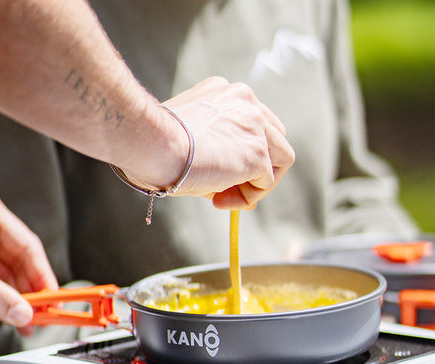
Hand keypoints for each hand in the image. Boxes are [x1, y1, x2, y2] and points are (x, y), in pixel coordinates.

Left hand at [0, 187, 57, 324]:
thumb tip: (21, 313)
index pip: (28, 247)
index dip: (43, 276)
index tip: (53, 299)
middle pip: (19, 262)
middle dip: (29, 291)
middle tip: (41, 315)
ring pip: (6, 274)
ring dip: (14, 297)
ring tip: (24, 320)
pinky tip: (7, 312)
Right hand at [159, 77, 294, 209]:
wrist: (153, 144)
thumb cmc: (159, 145)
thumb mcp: (192, 141)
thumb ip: (219, 155)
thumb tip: (235, 191)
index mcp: (228, 93)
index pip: (254, 123)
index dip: (243, 151)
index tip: (219, 171)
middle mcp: (247, 102)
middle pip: (275, 138)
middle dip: (258, 168)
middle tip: (227, 188)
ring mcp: (256, 127)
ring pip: (281, 160)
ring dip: (257, 184)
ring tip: (225, 197)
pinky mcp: (258, 153)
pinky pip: (266, 183)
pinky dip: (247, 197)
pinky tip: (219, 199)